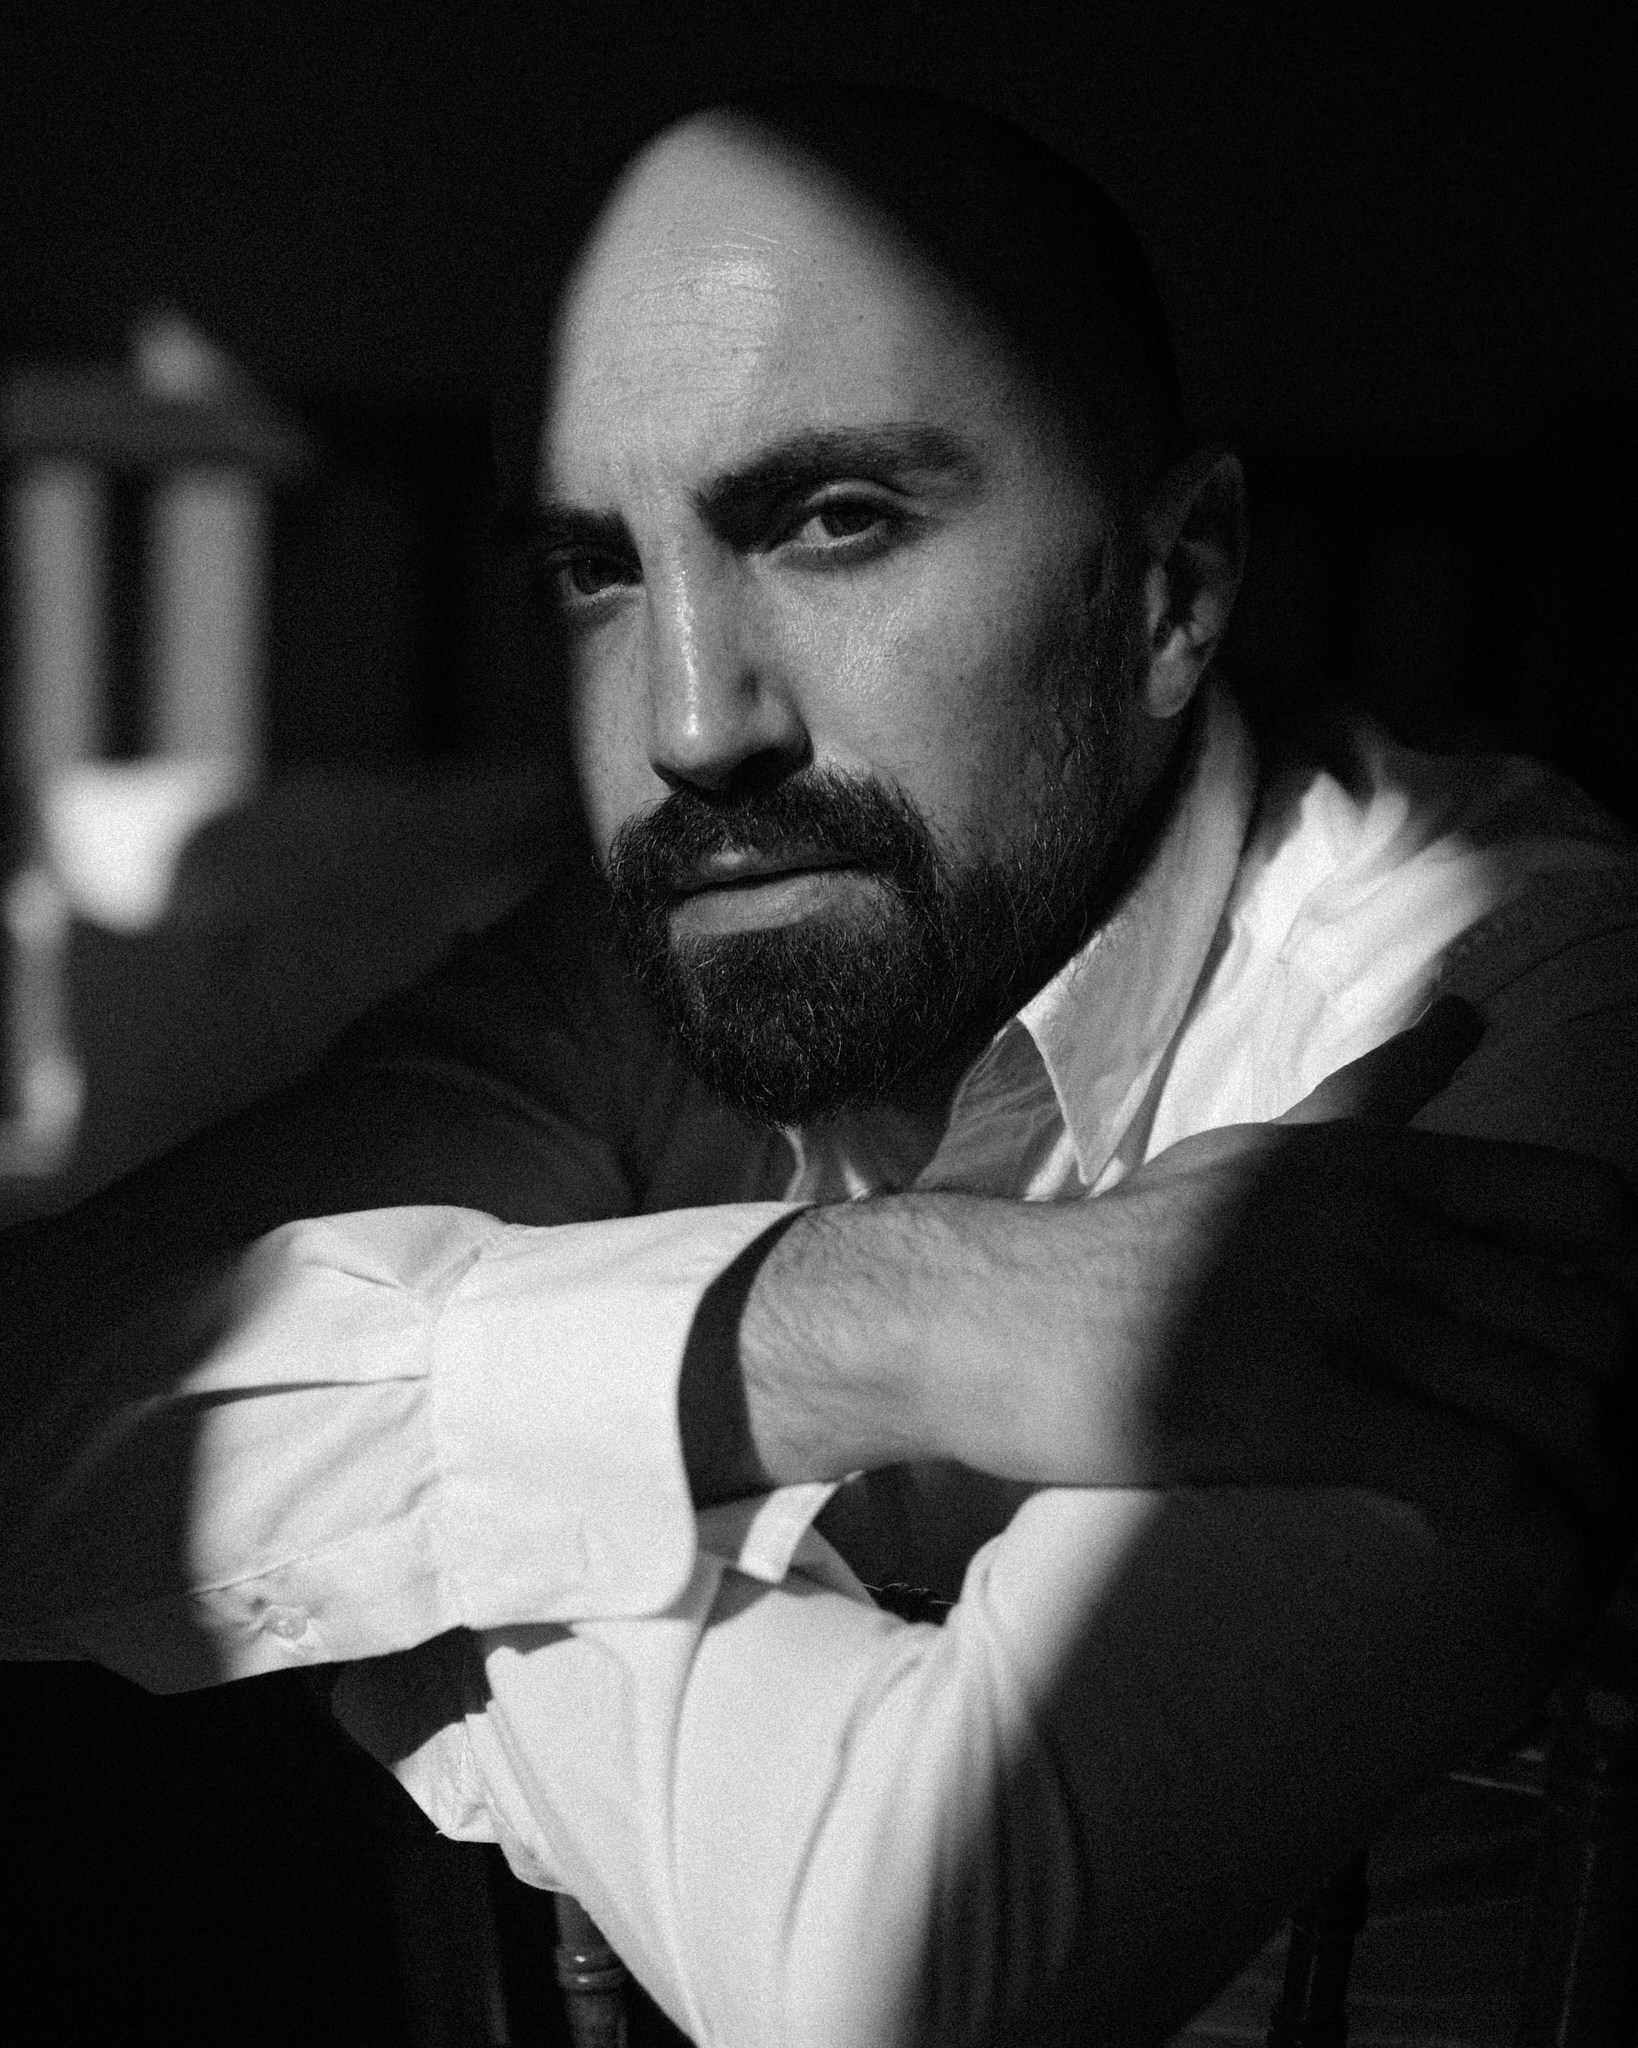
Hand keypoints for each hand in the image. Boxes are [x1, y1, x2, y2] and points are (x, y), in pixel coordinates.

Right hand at [976, 997, 1637, 1615]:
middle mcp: (1373, 1219)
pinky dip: (1535, 1536)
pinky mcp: (1297, 1402)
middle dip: (1625, 1418)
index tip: (1602, 1367)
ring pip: (1558, 1401)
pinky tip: (1526, 1571)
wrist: (989, 1317)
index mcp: (1374, 1164)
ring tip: (1578, 1543)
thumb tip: (1465, 1017)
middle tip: (1599, 1481)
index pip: (1594, 1207)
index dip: (1632, 1294)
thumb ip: (1374, 1095)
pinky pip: (1482, 1476)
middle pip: (1598, 1320)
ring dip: (1596, 1492)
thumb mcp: (1259, 1148)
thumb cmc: (1126, 1249)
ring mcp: (1337, 1305)